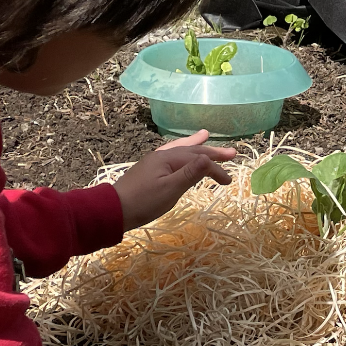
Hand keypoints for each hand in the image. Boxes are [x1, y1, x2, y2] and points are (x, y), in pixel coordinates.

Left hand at [113, 130, 235, 228]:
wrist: (114, 210)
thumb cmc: (144, 202)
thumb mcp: (170, 189)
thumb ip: (190, 174)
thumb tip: (208, 158)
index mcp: (168, 159)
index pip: (198, 160)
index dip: (215, 169)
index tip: (228, 181)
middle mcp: (162, 156)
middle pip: (191, 151)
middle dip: (212, 152)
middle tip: (232, 153)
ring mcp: (154, 162)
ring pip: (180, 150)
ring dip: (195, 145)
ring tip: (205, 135)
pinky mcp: (149, 170)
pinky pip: (171, 155)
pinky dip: (181, 151)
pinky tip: (178, 151)